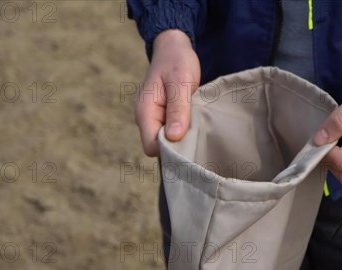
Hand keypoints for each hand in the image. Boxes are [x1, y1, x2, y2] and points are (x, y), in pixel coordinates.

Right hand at [135, 29, 199, 156]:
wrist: (173, 48)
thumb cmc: (177, 62)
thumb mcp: (181, 82)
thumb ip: (177, 110)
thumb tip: (173, 137)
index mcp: (145, 112)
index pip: (151, 147)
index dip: (170, 149)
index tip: (189, 141)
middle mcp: (145, 119)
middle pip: (158, 148)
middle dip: (177, 145)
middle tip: (197, 132)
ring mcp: (154, 119)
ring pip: (166, 142)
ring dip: (182, 137)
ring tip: (196, 125)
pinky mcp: (163, 117)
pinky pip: (171, 133)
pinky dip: (183, 131)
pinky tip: (194, 123)